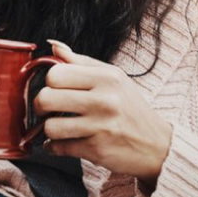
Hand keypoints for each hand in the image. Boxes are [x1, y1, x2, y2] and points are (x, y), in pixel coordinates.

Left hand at [33, 40, 173, 181]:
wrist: (156, 145)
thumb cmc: (131, 109)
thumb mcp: (114, 78)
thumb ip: (82, 62)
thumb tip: (53, 47)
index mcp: (107, 77)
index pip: (56, 73)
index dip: (49, 82)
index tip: (54, 89)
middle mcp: (104, 99)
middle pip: (47, 98)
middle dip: (41, 106)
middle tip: (48, 109)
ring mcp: (100, 126)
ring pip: (49, 126)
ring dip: (49, 129)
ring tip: (58, 127)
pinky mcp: (96, 149)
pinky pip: (59, 147)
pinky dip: (55, 147)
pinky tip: (64, 142)